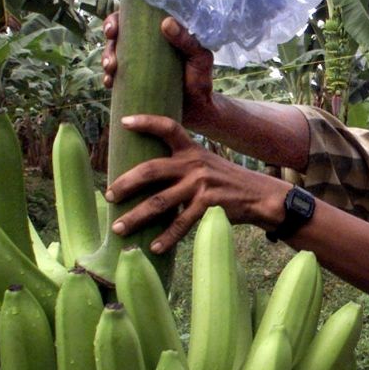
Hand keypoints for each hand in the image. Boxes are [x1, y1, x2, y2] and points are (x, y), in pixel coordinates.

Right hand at [101, 13, 216, 126]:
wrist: (198, 109)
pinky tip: (109, 83)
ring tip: (111, 66)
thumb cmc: (200, 79)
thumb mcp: (199, 57)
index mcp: (159, 34)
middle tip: (111, 35)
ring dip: (106, 56)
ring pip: (112, 52)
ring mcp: (137, 63)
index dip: (122, 11)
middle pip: (120, 29)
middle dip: (110, 29)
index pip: (137, 15)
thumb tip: (166, 23)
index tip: (117, 14)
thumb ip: (187, 40)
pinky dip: (108, 78)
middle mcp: (145, 45)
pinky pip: (115, 77)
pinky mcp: (133, 82)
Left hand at [105, 115, 287, 252]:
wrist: (260, 197)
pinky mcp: (209, 205)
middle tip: (108, 195)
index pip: (168, 127)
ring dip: (136, 217)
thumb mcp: (207, 164)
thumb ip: (182, 166)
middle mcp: (194, 164)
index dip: (146, 122)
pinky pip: (181, 223)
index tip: (124, 123)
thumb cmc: (227, 183)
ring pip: (160, 202)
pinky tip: (154, 247)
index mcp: (192, 150)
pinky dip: (167, 237)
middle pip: (151, 170)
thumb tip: (147, 178)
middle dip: (125, 183)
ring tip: (119, 229)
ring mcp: (201, 185)